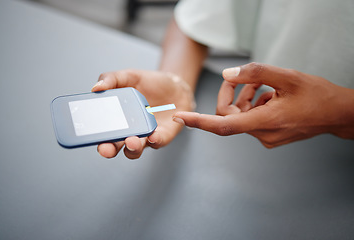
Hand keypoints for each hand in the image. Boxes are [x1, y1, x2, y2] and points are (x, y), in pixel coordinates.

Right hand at [92, 69, 193, 158]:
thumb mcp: (128, 76)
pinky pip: (157, 142)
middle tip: (106, 148)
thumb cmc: (149, 84)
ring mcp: (145, 136)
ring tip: (131, 141)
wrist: (175, 85)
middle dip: (109, 149)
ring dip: (132, 148)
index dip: (94, 137)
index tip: (87, 136)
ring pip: (135, 150)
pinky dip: (154, 141)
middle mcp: (128, 132)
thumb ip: (111, 79)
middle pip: (115, 147)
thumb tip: (95, 88)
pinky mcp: (163, 136)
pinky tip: (153, 135)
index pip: (101, 133)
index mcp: (116, 120)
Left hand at [173, 63, 353, 147]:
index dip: (199, 121)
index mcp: (265, 122)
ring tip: (265, 86)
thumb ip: (255, 73)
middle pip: (230, 115)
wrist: (338, 115)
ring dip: (245, 98)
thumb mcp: (288, 76)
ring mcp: (266, 137)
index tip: (180, 118)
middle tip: (244, 78)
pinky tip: (269, 96)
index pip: (223, 125)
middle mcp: (263, 134)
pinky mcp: (270, 136)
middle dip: (232, 94)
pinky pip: (250, 120)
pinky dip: (253, 105)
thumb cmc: (317, 96)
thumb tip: (228, 74)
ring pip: (240, 116)